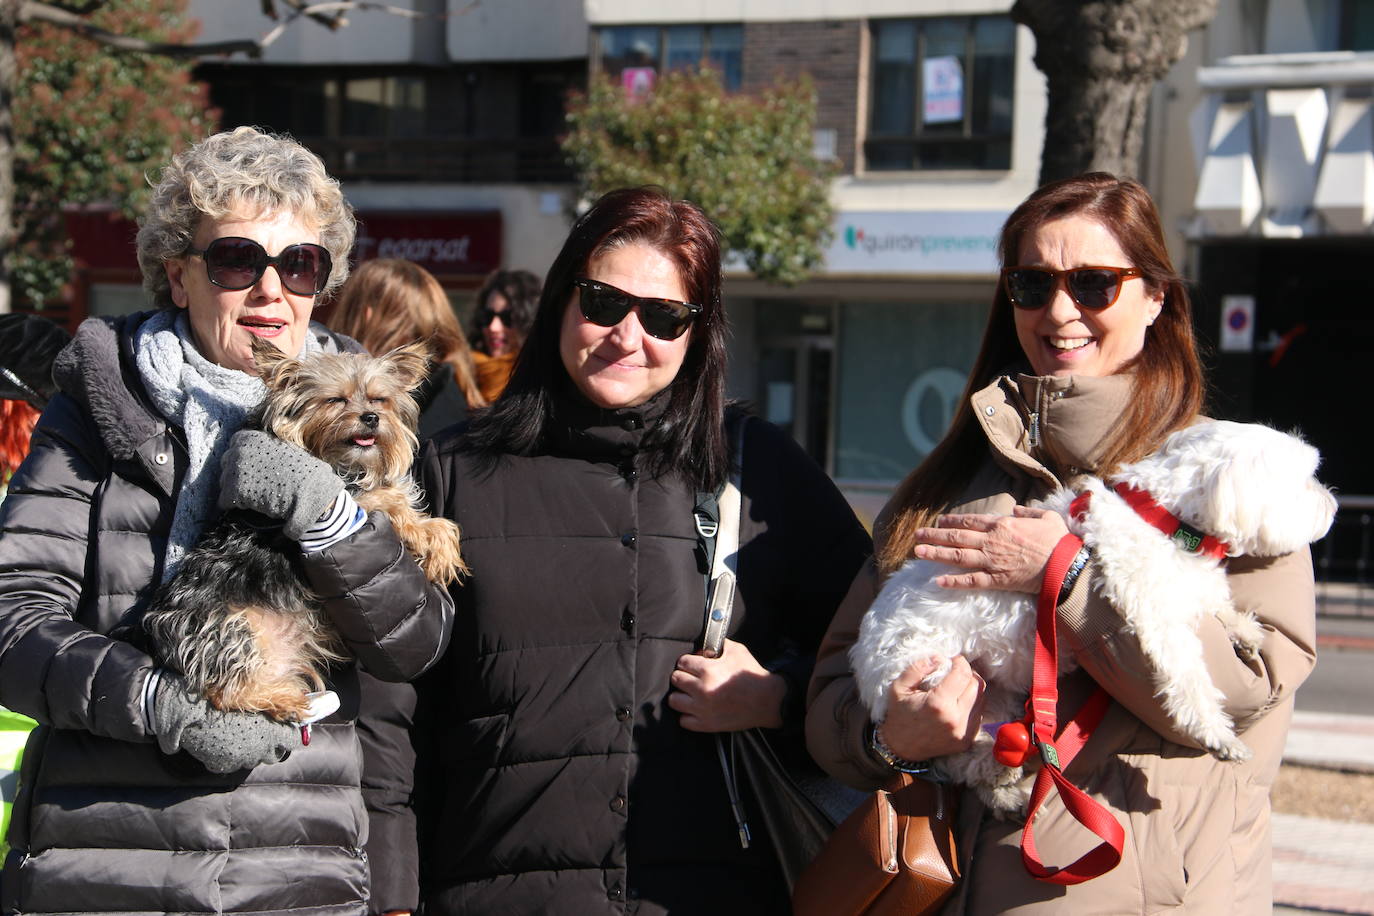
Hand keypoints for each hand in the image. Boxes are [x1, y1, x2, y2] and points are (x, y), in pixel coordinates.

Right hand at [151, 671, 303, 773]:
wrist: (191, 712)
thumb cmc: (224, 702)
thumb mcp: (253, 704)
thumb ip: (273, 715)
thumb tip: (286, 718)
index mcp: (269, 734)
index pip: (293, 741)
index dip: (290, 735)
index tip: (287, 730)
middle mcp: (258, 751)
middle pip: (275, 754)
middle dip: (273, 745)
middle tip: (263, 733)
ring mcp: (240, 761)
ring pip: (255, 759)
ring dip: (253, 750)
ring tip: (239, 734)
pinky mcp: (223, 766)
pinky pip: (235, 763)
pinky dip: (233, 755)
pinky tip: (224, 742)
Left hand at [218, 429, 342, 539]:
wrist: (310, 491)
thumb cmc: (303, 471)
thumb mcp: (286, 447)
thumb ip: (268, 444)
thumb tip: (265, 439)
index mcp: (250, 437)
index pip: (234, 446)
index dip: (245, 459)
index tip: (255, 469)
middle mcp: (238, 450)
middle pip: (226, 464)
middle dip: (237, 474)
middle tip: (255, 484)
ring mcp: (234, 470)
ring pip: (224, 483)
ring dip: (236, 490)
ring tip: (255, 495)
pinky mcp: (233, 491)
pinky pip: (225, 501)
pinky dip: (236, 506)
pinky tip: (253, 506)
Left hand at [668, 639, 786, 731]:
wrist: (767, 700)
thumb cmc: (752, 674)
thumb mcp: (737, 651)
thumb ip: (719, 644)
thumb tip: (705, 646)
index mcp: (707, 670)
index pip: (682, 662)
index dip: (688, 661)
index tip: (693, 665)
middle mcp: (701, 689)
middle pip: (675, 679)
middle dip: (683, 676)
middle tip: (692, 678)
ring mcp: (703, 709)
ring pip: (674, 700)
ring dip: (681, 695)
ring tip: (690, 694)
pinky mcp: (707, 724)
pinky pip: (684, 721)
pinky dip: (688, 715)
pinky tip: (696, 709)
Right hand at [880, 655, 985, 759]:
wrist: (901, 748)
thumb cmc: (899, 715)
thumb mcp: (899, 687)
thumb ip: (918, 668)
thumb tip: (939, 658)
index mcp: (938, 704)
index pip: (963, 675)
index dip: (961, 662)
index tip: (953, 659)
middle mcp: (955, 719)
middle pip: (977, 685)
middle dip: (968, 673)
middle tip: (956, 671)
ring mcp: (963, 732)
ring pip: (982, 699)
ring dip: (972, 688)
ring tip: (958, 686)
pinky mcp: (967, 740)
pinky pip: (978, 714)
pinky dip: (972, 704)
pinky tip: (958, 702)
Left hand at [914, 506, 1068, 593]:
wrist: (1065, 565)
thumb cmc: (1059, 541)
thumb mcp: (1046, 517)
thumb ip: (1028, 511)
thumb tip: (1016, 509)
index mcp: (1002, 525)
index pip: (969, 522)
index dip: (951, 522)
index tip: (939, 522)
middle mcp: (991, 541)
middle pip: (956, 537)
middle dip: (935, 535)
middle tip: (917, 535)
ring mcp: (992, 561)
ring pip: (957, 556)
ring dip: (936, 554)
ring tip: (918, 552)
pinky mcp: (997, 580)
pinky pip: (970, 581)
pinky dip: (953, 581)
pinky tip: (938, 580)